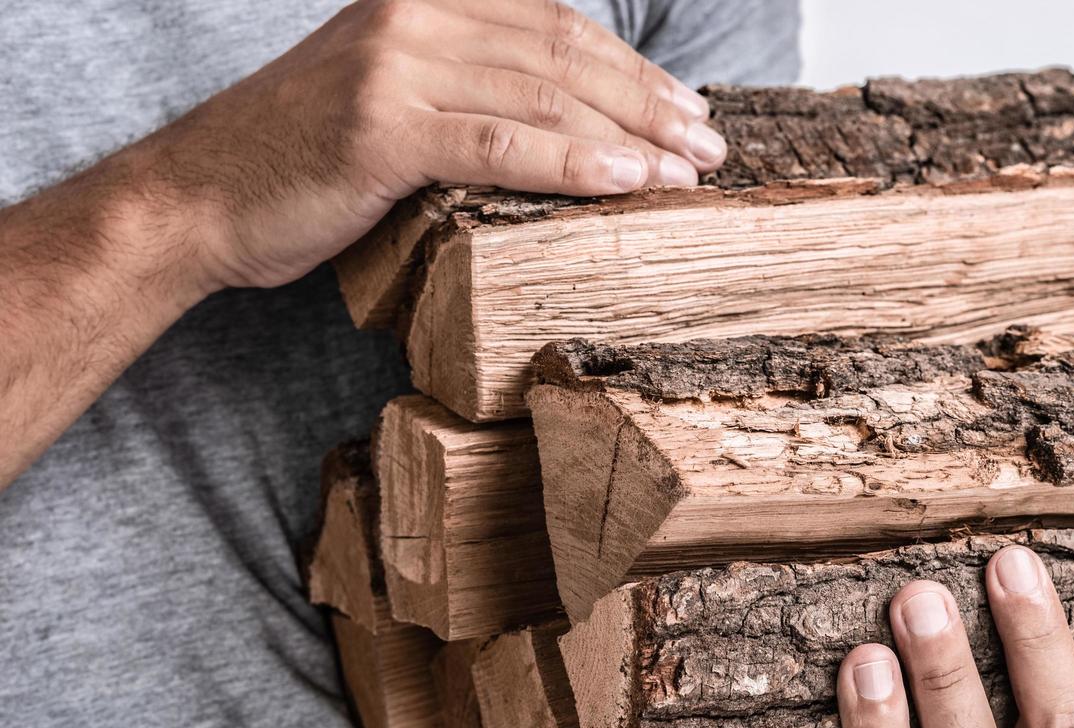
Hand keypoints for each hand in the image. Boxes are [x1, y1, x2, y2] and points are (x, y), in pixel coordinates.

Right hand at [131, 0, 723, 289]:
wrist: (198, 198)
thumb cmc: (303, 160)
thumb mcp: (392, 98)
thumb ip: (469, 88)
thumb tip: (570, 120)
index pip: (553, 22)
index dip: (630, 66)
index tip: (688, 110)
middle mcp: (414, 14)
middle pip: (562, 52)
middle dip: (649, 101)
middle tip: (710, 145)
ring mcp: (396, 66)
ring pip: (544, 94)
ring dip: (631, 136)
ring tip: (689, 172)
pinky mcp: (383, 128)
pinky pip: (503, 144)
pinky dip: (575, 162)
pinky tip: (632, 182)